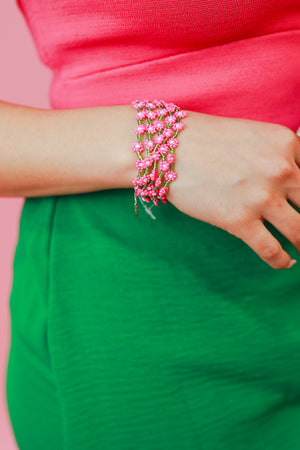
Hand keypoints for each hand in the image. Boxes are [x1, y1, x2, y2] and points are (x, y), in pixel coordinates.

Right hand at [167, 110, 299, 268]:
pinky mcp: (239, 220)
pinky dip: (282, 261)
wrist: (167, 149)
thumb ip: (277, 155)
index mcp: (286, 144)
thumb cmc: (205, 140)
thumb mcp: (252, 136)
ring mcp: (261, 197)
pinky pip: (272, 250)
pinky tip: (285, 262)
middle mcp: (281, 170)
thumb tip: (290, 181)